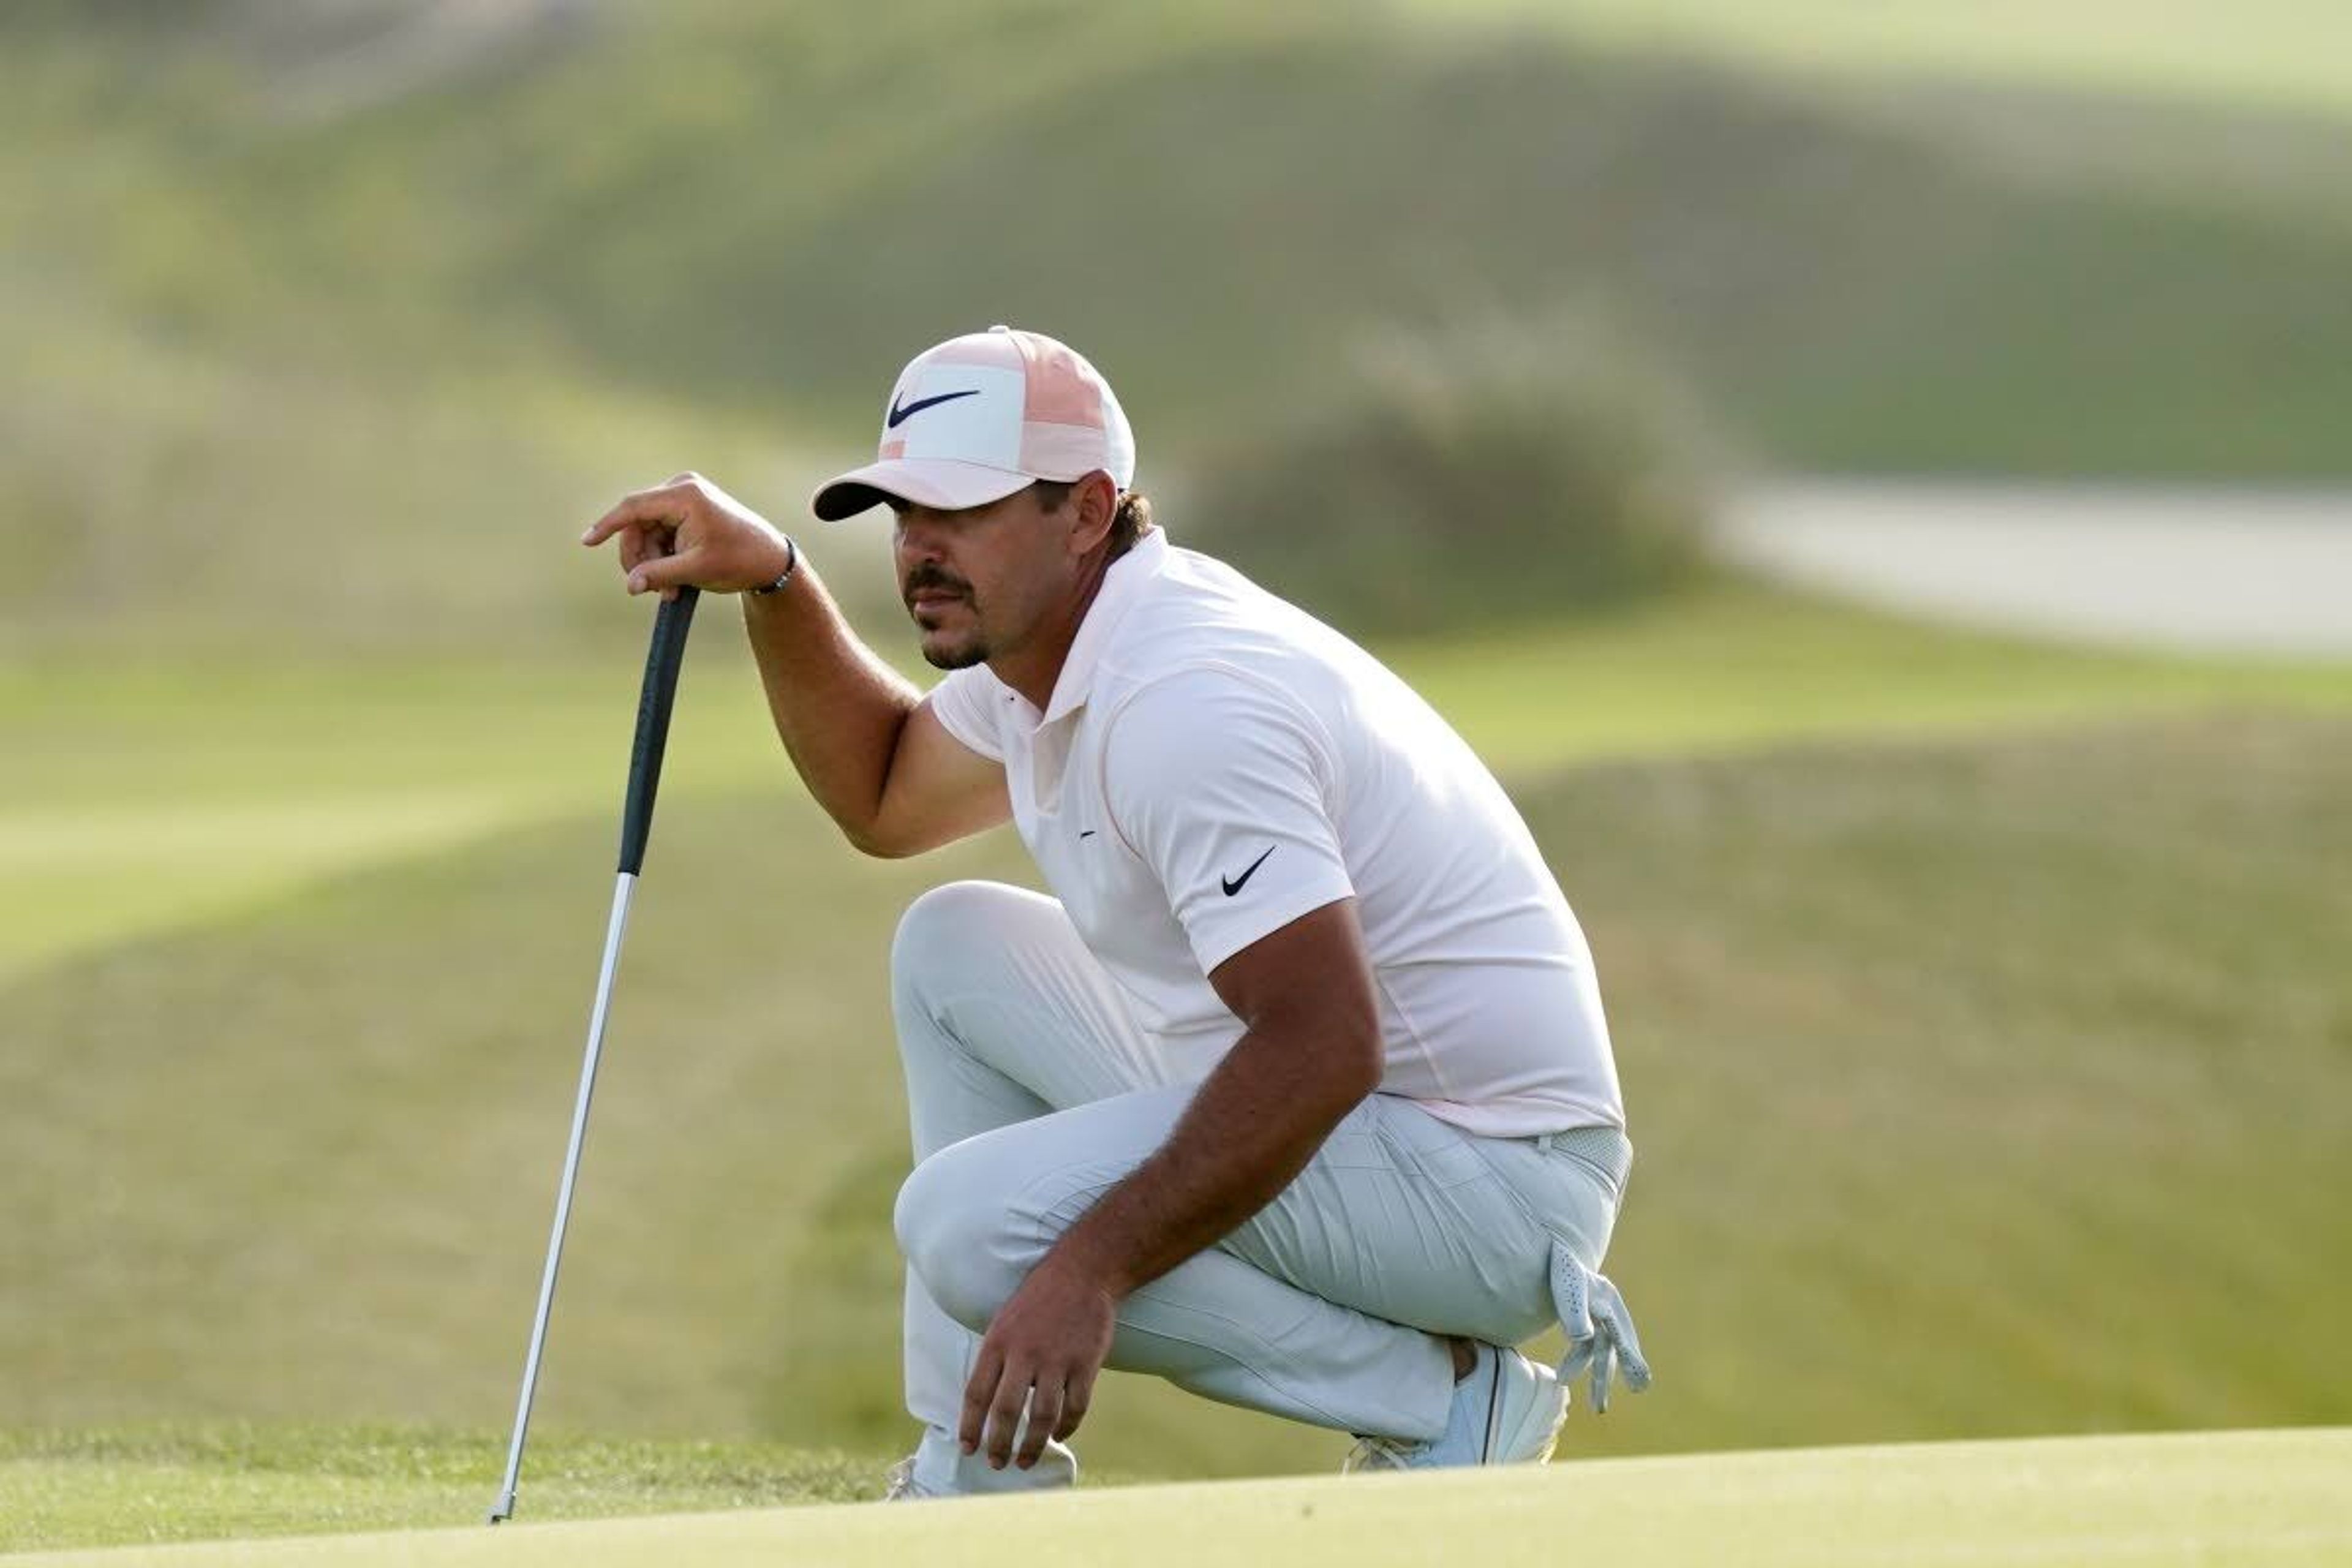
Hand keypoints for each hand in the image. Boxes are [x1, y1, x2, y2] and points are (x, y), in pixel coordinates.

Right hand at [580, 472, 795, 601]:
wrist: (770, 560)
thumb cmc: (739, 561)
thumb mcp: (696, 571)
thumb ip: (659, 575)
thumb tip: (630, 584)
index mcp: (685, 496)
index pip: (633, 507)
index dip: (607, 525)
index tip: (587, 542)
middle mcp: (682, 489)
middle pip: (637, 525)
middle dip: (642, 559)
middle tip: (652, 591)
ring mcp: (684, 497)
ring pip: (646, 532)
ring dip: (653, 563)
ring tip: (670, 591)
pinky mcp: (686, 509)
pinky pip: (659, 533)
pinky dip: (662, 556)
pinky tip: (675, 579)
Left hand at [959, 1251, 1117, 1469]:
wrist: (1083, 1272)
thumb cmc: (1039, 1299)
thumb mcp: (1004, 1320)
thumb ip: (996, 1358)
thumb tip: (985, 1402)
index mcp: (998, 1341)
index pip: (976, 1394)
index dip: (970, 1426)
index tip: (967, 1449)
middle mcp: (1024, 1353)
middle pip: (1005, 1411)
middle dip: (998, 1444)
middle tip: (997, 1464)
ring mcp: (1057, 1359)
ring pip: (1041, 1416)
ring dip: (1032, 1445)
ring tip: (1025, 1462)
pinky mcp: (1086, 1363)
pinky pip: (1075, 1407)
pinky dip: (1067, 1427)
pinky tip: (1059, 1435)